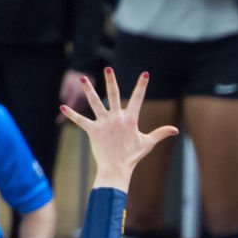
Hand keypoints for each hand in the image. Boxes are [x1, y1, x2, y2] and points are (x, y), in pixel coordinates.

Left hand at [61, 68, 179, 190]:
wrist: (117, 169)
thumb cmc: (132, 157)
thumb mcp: (148, 143)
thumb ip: (161, 133)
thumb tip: (176, 130)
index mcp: (130, 119)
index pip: (137, 99)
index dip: (142, 86)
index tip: (145, 74)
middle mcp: (116, 118)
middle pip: (113, 95)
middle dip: (111, 81)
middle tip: (108, 68)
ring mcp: (104, 124)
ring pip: (95, 103)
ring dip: (88, 90)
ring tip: (82, 78)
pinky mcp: (93, 131)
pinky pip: (80, 121)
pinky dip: (71, 114)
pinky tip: (62, 107)